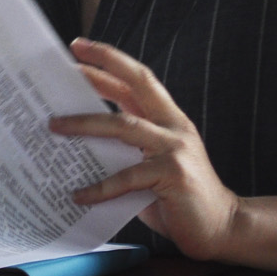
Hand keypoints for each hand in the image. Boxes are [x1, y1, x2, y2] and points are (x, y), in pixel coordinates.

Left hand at [50, 38, 241, 261]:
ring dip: (84, 123)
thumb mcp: (151, 162)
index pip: (137, 80)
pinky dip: (100, 187)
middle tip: (68, 64)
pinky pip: (127, 177)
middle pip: (136, 85)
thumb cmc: (178, 196)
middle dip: (100, 71)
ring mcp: (175, 148)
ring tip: (54, 126)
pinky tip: (79, 194)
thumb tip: (77, 137)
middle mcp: (174, 127)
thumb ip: (127, 146)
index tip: (78, 47)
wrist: (222, 228)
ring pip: (123, 125)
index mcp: (169, 119)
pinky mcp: (173, 175)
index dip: (110, 61)